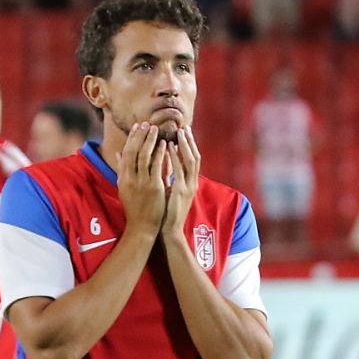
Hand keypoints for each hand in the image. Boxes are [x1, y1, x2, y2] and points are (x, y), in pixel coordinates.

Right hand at [117, 123, 167, 238]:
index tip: (137, 127)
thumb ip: (122, 169)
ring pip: (145, 156)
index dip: (131, 138)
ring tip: (155, 129)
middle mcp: (130, 178)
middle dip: (140, 136)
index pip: (125, 153)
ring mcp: (142, 182)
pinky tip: (165, 144)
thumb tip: (118, 152)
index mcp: (123, 178)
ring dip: (150, 140)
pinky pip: (157, 165)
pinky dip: (160, 153)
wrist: (142, 227)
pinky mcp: (154, 187)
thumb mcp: (124, 187)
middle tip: (146, 123)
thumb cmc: (134, 208)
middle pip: (133, 151)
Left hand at [162, 125, 200, 240]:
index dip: (189, 146)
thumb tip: (164, 163)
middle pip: (195, 157)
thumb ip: (168, 176)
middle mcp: (192, 183)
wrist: (168, 231)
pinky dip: (175, 157)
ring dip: (185, 145)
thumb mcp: (169, 190)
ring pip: (191, 161)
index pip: (192, 160)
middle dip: (190, 142)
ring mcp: (188, 187)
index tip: (184, 132)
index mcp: (190, 183)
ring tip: (179, 132)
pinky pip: (179, 170)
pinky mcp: (180, 191)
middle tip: (185, 126)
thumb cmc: (166, 212)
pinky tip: (170, 148)